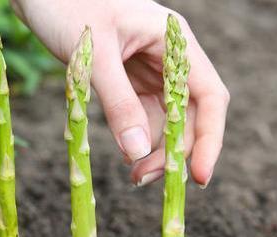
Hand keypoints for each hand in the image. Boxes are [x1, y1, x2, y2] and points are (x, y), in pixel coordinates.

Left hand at [11, 0, 228, 186]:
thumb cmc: (66, 7)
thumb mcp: (94, 57)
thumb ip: (118, 103)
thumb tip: (140, 152)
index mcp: (174, 42)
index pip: (209, 96)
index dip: (210, 138)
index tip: (198, 176)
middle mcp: (169, 58)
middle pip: (189, 114)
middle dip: (173, 151)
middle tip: (143, 179)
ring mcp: (149, 69)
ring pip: (166, 120)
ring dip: (154, 150)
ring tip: (133, 175)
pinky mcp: (128, 79)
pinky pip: (142, 116)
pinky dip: (136, 137)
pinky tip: (126, 155)